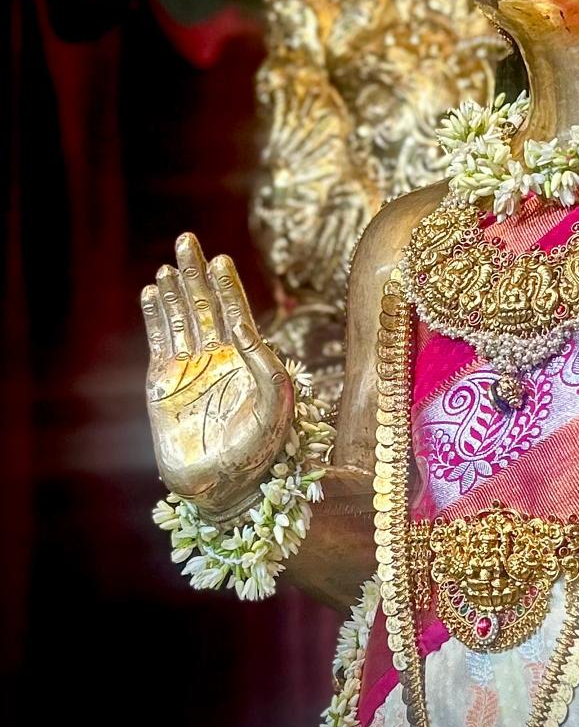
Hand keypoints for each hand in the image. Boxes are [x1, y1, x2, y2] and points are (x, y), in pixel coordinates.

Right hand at [141, 233, 293, 516]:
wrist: (225, 486)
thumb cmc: (261, 448)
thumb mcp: (277, 401)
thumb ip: (265, 362)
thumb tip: (244, 326)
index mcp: (249, 357)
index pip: (235, 310)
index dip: (226, 284)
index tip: (220, 258)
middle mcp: (218, 357)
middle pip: (205, 304)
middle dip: (196, 273)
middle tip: (186, 239)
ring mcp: (190, 368)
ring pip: (181, 318)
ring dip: (175, 290)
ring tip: (169, 264)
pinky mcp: (164, 383)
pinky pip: (159, 340)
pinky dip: (156, 316)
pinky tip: (153, 293)